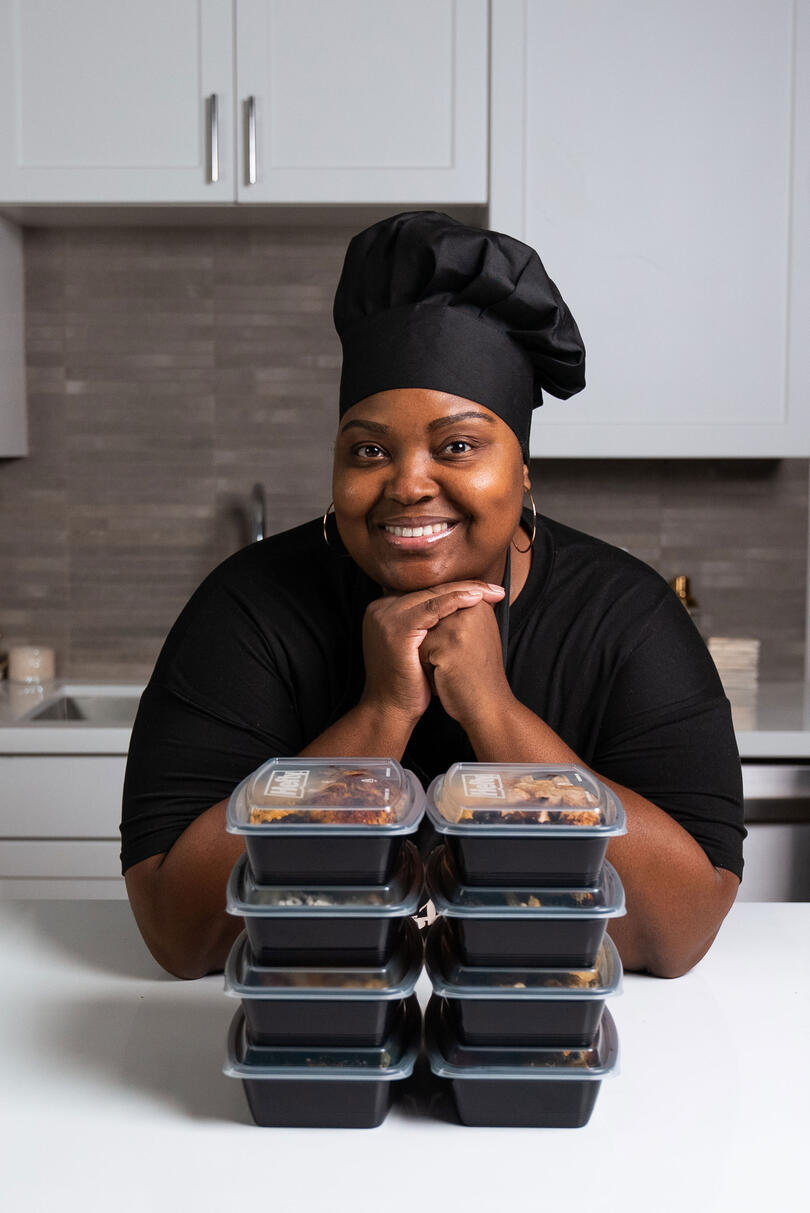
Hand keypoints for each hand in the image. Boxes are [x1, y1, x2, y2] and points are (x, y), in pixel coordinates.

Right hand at [359, 581, 504, 724]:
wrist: (391, 710)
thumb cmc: (410, 682)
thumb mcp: (417, 644)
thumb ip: (429, 622)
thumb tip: (463, 603)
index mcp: (382, 609)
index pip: (425, 591)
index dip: (456, 587)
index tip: (485, 589)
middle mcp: (379, 609)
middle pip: (429, 590)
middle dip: (465, 586)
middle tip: (496, 587)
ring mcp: (385, 617)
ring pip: (432, 596)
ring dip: (465, 591)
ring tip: (492, 591)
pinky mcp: (396, 628)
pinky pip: (431, 609)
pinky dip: (456, 602)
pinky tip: (476, 599)